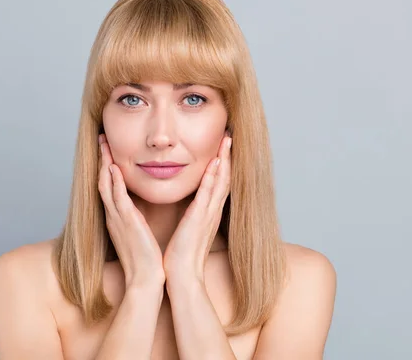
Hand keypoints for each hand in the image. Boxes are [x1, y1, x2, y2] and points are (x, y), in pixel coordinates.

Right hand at [98, 134, 164, 288]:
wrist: (145, 279)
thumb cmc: (144, 259)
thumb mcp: (137, 234)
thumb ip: (135, 220)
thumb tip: (137, 211)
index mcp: (117, 218)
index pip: (108, 187)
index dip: (107, 167)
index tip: (108, 150)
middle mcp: (113, 215)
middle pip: (103, 181)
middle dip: (102, 159)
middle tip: (101, 139)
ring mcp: (117, 219)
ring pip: (106, 185)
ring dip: (105, 164)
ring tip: (104, 145)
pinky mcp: (127, 223)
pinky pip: (118, 198)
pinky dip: (115, 182)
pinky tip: (115, 167)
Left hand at [163, 132, 231, 282]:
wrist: (182, 275)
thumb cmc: (182, 254)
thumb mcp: (189, 229)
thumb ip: (192, 215)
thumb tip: (190, 206)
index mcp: (208, 213)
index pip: (219, 183)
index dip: (223, 164)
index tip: (223, 146)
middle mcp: (212, 212)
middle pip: (225, 178)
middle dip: (227, 156)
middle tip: (229, 136)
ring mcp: (207, 215)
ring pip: (221, 182)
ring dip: (224, 161)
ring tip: (226, 141)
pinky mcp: (198, 220)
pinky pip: (208, 195)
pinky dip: (213, 178)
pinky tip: (215, 163)